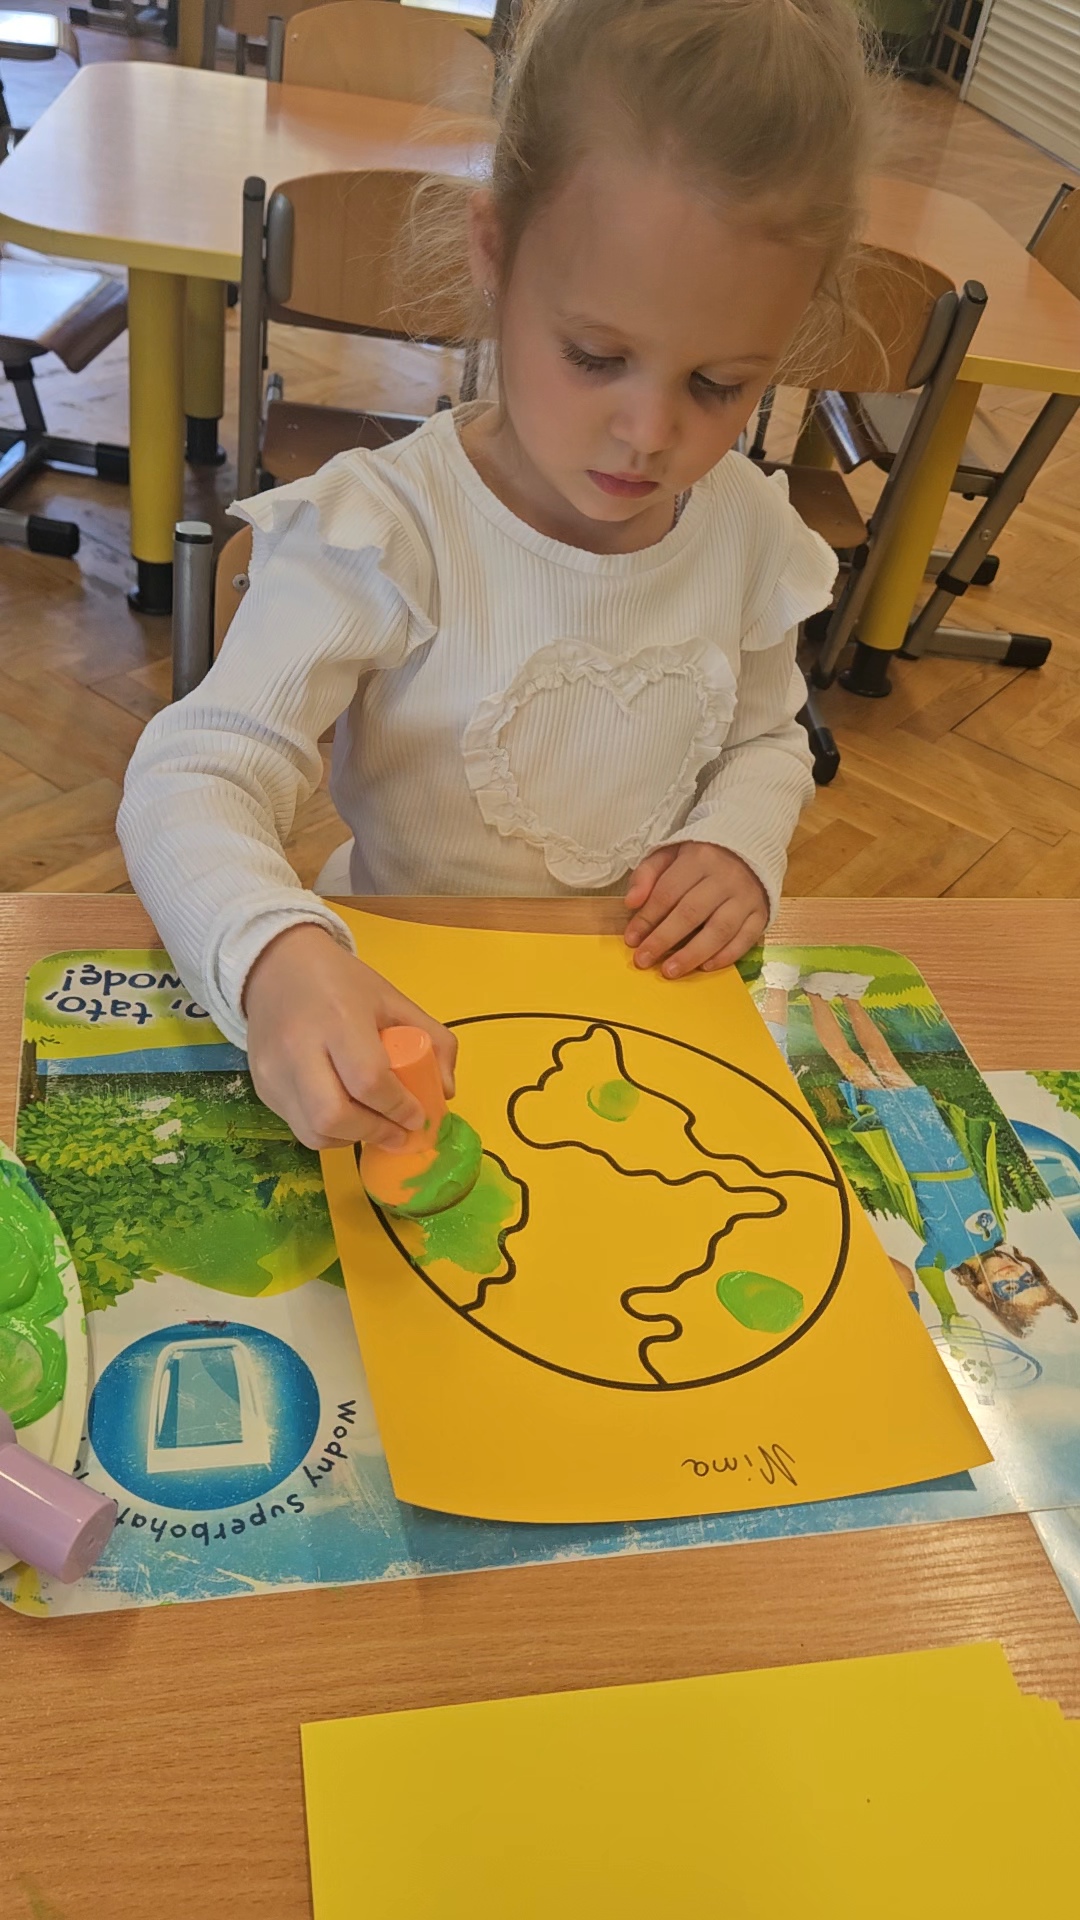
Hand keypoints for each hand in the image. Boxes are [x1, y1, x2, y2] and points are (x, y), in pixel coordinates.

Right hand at [243, 924, 456, 1150]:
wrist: (275, 966)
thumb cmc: (341, 983)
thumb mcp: (393, 1000)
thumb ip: (432, 1040)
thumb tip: (445, 1092)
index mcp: (339, 1018)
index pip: (368, 1080)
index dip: (398, 1107)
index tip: (418, 1117)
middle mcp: (299, 1048)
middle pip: (333, 1116)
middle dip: (373, 1133)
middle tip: (399, 1134)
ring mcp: (274, 1071)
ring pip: (312, 1132)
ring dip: (350, 1140)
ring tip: (374, 1128)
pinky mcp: (261, 1088)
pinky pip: (298, 1126)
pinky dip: (328, 1132)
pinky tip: (346, 1117)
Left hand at [624, 844, 768, 977]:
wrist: (750, 848)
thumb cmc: (702, 857)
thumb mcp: (670, 854)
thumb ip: (647, 875)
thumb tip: (631, 902)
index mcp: (699, 859)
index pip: (668, 893)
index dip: (647, 918)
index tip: (632, 939)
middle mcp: (725, 878)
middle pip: (690, 914)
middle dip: (663, 940)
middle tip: (643, 960)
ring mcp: (746, 897)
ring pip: (719, 930)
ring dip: (692, 954)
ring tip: (670, 971)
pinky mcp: (761, 913)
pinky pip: (746, 939)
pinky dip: (726, 956)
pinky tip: (705, 967)